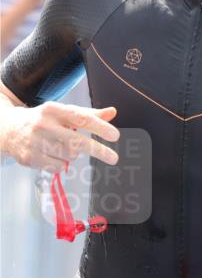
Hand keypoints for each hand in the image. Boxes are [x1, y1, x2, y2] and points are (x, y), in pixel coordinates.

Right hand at [4, 102, 119, 170]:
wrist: (9, 129)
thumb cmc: (43, 119)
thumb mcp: (62, 112)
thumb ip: (88, 114)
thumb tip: (112, 112)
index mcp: (53, 109)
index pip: (81, 119)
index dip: (99, 128)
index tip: (114, 136)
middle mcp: (43, 124)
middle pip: (77, 142)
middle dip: (99, 151)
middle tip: (114, 158)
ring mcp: (35, 142)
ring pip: (70, 156)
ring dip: (73, 154)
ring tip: (62, 146)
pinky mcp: (31, 158)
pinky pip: (59, 167)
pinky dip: (61, 163)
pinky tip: (51, 154)